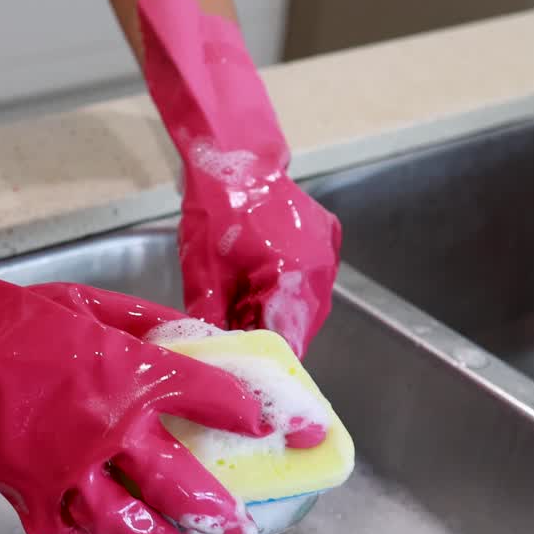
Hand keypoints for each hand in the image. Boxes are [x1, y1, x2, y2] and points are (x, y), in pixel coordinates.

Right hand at [0, 161, 306, 533]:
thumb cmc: (30, 320)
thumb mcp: (103, 309)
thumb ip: (156, 331)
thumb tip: (201, 346)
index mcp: (128, 374)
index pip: (207, 398)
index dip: (251, 415)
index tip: (283, 429)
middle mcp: (106, 428)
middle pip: (177, 481)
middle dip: (216, 507)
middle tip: (239, 526)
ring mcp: (66, 465)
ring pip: (122, 518)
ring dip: (157, 532)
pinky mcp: (28, 487)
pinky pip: (63, 524)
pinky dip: (84, 529)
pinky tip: (98, 523)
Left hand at [137, 0, 341, 356]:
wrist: (234, 151)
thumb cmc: (215, 208)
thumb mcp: (204, 274)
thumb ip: (213, 322)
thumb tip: (212, 359)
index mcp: (294, 280)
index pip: (286, 344)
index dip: (265, 365)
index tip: (247, 381)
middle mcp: (321, 272)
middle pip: (297, 328)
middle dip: (266, 339)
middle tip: (235, 348)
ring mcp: (328, 256)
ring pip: (303, 308)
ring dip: (276, 317)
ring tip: (241, 316)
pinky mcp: (327, 241)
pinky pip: (307, 282)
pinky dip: (284, 292)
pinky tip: (256, 288)